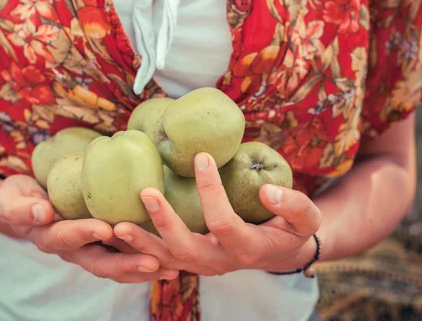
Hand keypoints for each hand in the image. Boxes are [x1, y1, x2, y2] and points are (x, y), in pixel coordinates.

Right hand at [0, 175, 178, 282]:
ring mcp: (89, 252)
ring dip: (143, 269)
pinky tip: (171, 262)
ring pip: (117, 266)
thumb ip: (21, 206)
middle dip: (126, 264)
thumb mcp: (12, 198)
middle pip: (100, 263)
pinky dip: (146, 262)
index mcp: (50, 238)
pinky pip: (126, 258)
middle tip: (153, 262)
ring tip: (171, 268)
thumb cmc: (19, 198)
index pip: (67, 238)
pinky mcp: (104, 247)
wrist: (26, 208)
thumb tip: (41, 211)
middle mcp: (73, 251)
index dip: (84, 234)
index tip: (105, 229)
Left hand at [113, 153, 321, 275]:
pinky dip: (139, 250)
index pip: (224, 222)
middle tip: (145, 192)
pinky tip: (117, 232)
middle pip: (186, 249)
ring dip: (140, 243)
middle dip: (164, 222)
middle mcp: (220, 262)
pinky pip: (160, 259)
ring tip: (115, 224)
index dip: (211, 190)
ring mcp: (202, 265)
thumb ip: (293, 205)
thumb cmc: (291, 230)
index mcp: (247, 249)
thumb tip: (268, 190)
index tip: (201, 156)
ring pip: (166, 260)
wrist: (278, 252)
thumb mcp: (306, 218)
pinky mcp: (189, 261)